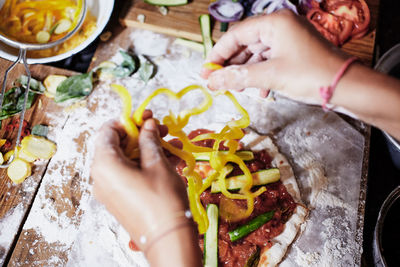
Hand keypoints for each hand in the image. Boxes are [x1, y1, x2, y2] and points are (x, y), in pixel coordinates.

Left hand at [91, 117, 188, 248]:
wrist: (167, 239)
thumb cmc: (162, 199)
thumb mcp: (157, 163)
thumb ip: (149, 139)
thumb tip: (147, 125)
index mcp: (104, 164)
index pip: (107, 130)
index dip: (128, 121)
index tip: (147, 117)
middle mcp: (101, 176)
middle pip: (118, 145)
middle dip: (142, 135)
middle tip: (163, 129)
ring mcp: (109, 189)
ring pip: (127, 159)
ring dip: (149, 149)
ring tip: (173, 144)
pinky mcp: (120, 198)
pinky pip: (130, 174)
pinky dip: (147, 165)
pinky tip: (171, 160)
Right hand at [202, 9, 348, 102]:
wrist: (346, 87)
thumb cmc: (310, 75)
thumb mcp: (269, 76)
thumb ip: (238, 77)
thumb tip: (212, 81)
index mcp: (274, 23)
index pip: (236, 34)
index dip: (218, 54)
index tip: (206, 71)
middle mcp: (280, 26)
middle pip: (245, 43)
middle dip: (230, 64)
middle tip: (215, 82)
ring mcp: (288, 39)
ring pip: (256, 54)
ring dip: (244, 72)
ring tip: (233, 88)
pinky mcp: (294, 52)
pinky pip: (269, 60)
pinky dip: (259, 74)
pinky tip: (257, 90)